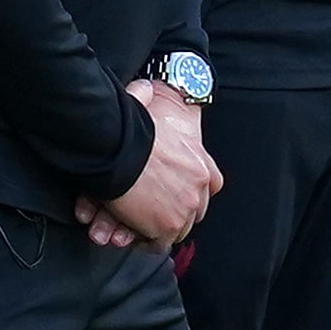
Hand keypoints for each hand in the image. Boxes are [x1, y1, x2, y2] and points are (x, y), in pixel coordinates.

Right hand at [83, 79, 219, 248]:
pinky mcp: (166, 226)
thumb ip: (147, 100)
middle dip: (179, 215)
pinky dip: (148, 242)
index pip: (212, 184)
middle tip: (160, 216)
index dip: (197, 191)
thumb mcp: (145, 110)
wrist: (118, 151)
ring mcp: (184, 209)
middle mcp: (198, 188)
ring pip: (179, 229)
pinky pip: (160, 243)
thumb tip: (145, 86)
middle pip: (196, 212)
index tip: (183, 194)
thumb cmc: (127, 130)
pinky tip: (137, 238)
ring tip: (147, 231)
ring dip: (163, 231)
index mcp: (200, 163)